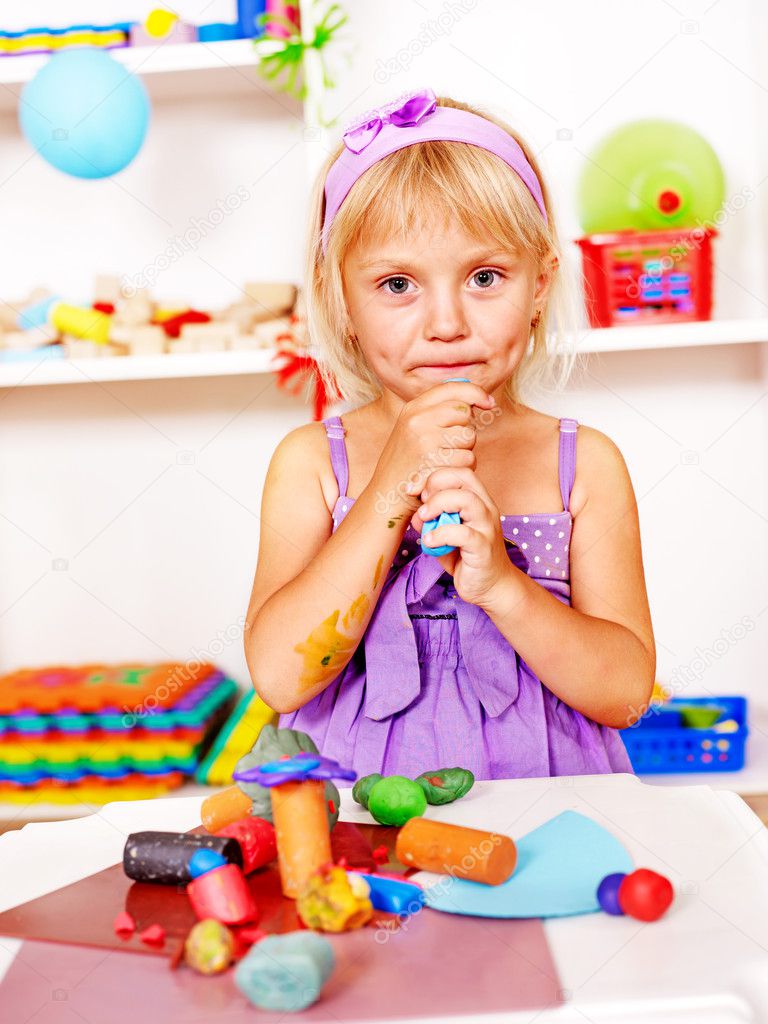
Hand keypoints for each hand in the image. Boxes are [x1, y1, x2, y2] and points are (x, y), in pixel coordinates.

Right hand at [372, 381, 496, 516]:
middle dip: (465, 429)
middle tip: (449, 447)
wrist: (386, 496)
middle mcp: (417, 420)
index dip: (476, 393)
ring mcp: (425, 440)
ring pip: (469, 436)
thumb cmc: (406, 465)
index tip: (489, 402)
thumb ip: (437, 412)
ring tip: (445, 461)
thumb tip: (474, 399)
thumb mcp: (412, 430)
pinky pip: (468, 458)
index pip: (452, 388)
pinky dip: (463, 468)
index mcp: (412, 408)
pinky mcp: (434, 462)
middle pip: (464, 413)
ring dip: (466, 451)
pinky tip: (447, 473)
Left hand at [411, 467, 513, 606]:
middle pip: (464, 478)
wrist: (491, 586)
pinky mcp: (483, 548)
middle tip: (422, 503)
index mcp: (478, 500)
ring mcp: (487, 527)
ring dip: (438, 505)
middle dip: (435, 484)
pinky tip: (429, 542)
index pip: (459, 472)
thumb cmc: (466, 557)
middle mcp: (486, 509)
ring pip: (466, 500)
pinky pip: (462, 533)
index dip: (434, 475)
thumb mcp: (443, 535)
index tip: (414, 489)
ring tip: (424, 518)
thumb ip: (431, 522)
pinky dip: (440, 534)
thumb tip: (416, 514)